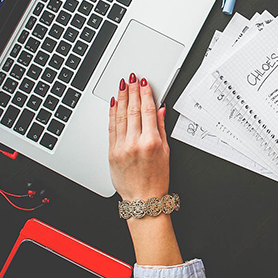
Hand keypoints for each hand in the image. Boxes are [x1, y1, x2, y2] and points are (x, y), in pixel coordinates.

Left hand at [108, 73, 168, 200]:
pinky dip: (112, 113)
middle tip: (132, 78)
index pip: (147, 111)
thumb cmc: (157, 179)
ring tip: (122, 85)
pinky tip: (113, 103)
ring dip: (121, 98)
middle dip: (133, 91)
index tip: (145, 83)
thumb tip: (160, 110)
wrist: (143, 199)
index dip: (146, 94)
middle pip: (133, 110)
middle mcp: (135, 143)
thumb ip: (161, 127)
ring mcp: (121, 147)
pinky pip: (111, 128)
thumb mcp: (166, 152)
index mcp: (151, 142)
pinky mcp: (112, 152)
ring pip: (120, 116)